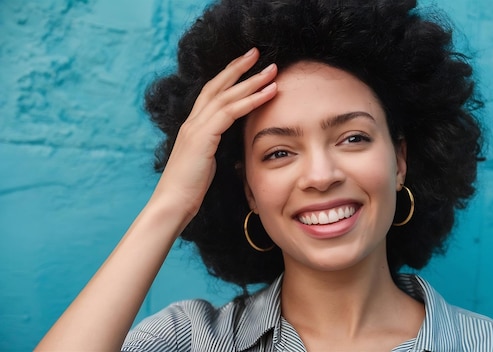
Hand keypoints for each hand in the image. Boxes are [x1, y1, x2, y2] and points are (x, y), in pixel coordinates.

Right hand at [150, 48, 276, 223]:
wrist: (173, 203)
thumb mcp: (207, 162)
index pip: (212, 93)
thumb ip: (216, 146)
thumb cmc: (190, 189)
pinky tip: (268, 93)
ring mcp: (196, 127)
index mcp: (194, 126)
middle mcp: (193, 121)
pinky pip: (230, 112)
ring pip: (226, 95)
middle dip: (238, 67)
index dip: (229, 76)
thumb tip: (231, 142)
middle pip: (217, 85)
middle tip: (257, 53)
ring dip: (251, 81)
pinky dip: (251, 100)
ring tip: (271, 71)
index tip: (247, 64)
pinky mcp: (202, 137)